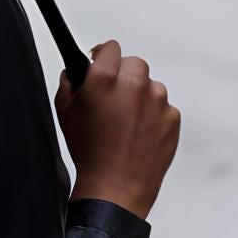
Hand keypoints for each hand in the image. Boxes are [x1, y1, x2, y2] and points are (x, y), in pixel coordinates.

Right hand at [56, 40, 180, 218]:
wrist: (115, 189)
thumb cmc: (88, 153)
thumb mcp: (65, 113)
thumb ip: (68, 83)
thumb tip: (74, 71)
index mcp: (104, 78)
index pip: (110, 47)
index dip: (104, 57)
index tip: (102, 65)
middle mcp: (133, 83)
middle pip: (133, 63)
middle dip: (124, 76)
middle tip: (114, 99)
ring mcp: (156, 100)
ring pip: (151, 85)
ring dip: (141, 96)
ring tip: (127, 124)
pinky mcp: (172, 117)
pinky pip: (164, 107)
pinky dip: (154, 116)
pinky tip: (140, 135)